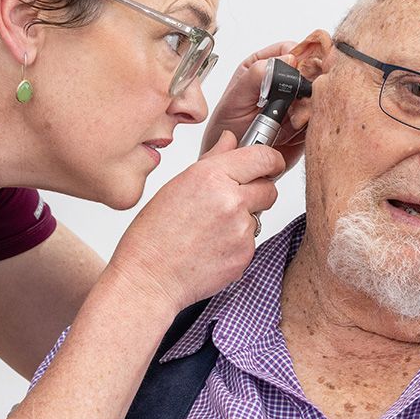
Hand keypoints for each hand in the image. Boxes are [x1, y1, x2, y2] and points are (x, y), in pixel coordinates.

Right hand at [107, 131, 283, 315]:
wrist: (149, 278)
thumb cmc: (153, 234)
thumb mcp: (177, 186)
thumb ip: (212, 160)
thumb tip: (230, 140)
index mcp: (211, 176)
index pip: (263, 157)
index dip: (271, 160)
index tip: (271, 164)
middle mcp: (230, 200)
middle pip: (269, 188)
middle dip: (258, 192)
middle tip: (234, 200)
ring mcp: (241, 230)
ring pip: (259, 216)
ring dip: (244, 220)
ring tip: (210, 229)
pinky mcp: (245, 255)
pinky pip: (251, 241)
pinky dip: (237, 243)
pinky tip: (211, 247)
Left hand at [201, 42, 306, 171]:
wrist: (232, 158)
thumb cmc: (226, 127)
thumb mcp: (236, 98)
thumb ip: (257, 76)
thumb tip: (286, 59)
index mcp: (264, 65)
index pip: (290, 49)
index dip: (299, 57)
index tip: (298, 68)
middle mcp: (283, 82)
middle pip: (311, 70)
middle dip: (309, 82)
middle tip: (299, 96)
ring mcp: (296, 102)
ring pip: (318, 95)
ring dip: (309, 106)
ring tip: (289, 119)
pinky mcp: (304, 123)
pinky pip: (318, 119)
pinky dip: (310, 124)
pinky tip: (293, 129)